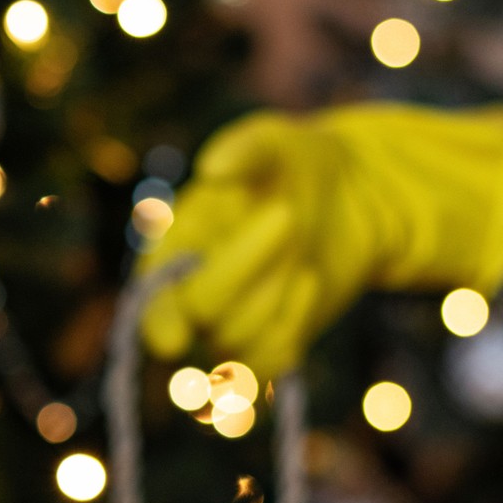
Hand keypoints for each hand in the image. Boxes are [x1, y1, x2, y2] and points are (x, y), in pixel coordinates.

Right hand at [140, 103, 502, 375]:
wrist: (352, 199)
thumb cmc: (297, 165)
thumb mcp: (275, 142)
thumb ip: (245, 149)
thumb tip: (211, 168)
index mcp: (173, 248)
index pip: (151, 299)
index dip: (157, 322)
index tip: (173, 338)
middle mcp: (188, 296)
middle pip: (201, 313)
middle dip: (243, 266)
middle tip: (287, 215)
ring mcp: (226, 327)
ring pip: (237, 341)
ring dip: (275, 293)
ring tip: (301, 249)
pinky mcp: (266, 346)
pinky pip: (270, 360)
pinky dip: (292, 322)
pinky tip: (308, 282)